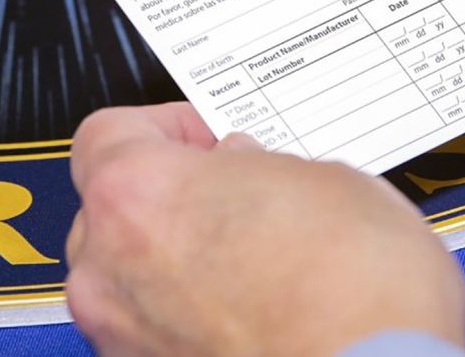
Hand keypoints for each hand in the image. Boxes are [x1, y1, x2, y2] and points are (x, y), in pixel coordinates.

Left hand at [65, 102, 464, 355]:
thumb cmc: (356, 296)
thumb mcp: (325, 180)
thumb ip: (259, 166)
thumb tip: (250, 172)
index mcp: (137, 194)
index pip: (108, 133)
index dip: (168, 128)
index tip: (209, 137)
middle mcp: (109, 270)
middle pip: (114, 211)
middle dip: (175, 200)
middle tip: (240, 196)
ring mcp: (125, 339)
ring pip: (132, 279)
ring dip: (180, 263)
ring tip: (258, 260)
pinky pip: (157, 334)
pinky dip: (192, 319)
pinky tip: (257, 310)